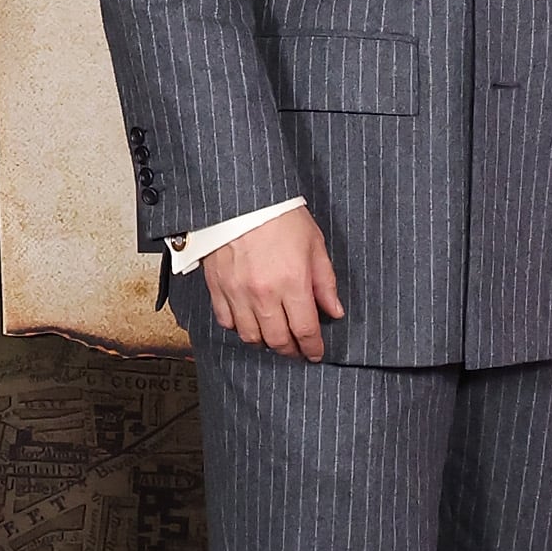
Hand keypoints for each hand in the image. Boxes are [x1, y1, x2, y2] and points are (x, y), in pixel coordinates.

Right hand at [203, 205, 343, 359]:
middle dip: (291, 350)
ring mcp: (237, 293)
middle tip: (298, 349)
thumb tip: (334, 310)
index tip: (315, 352)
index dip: (312, 347)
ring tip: (275, 336)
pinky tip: (249, 322)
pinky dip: (239, 327)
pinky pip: (226, 322)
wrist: (242, 198)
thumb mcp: (315, 244)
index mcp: (292, 282)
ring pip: (251, 336)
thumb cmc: (279, 214)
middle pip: (278, 340)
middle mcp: (264, 293)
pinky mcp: (217, 287)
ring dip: (266, 342)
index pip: (305, 330)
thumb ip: (325, 282)